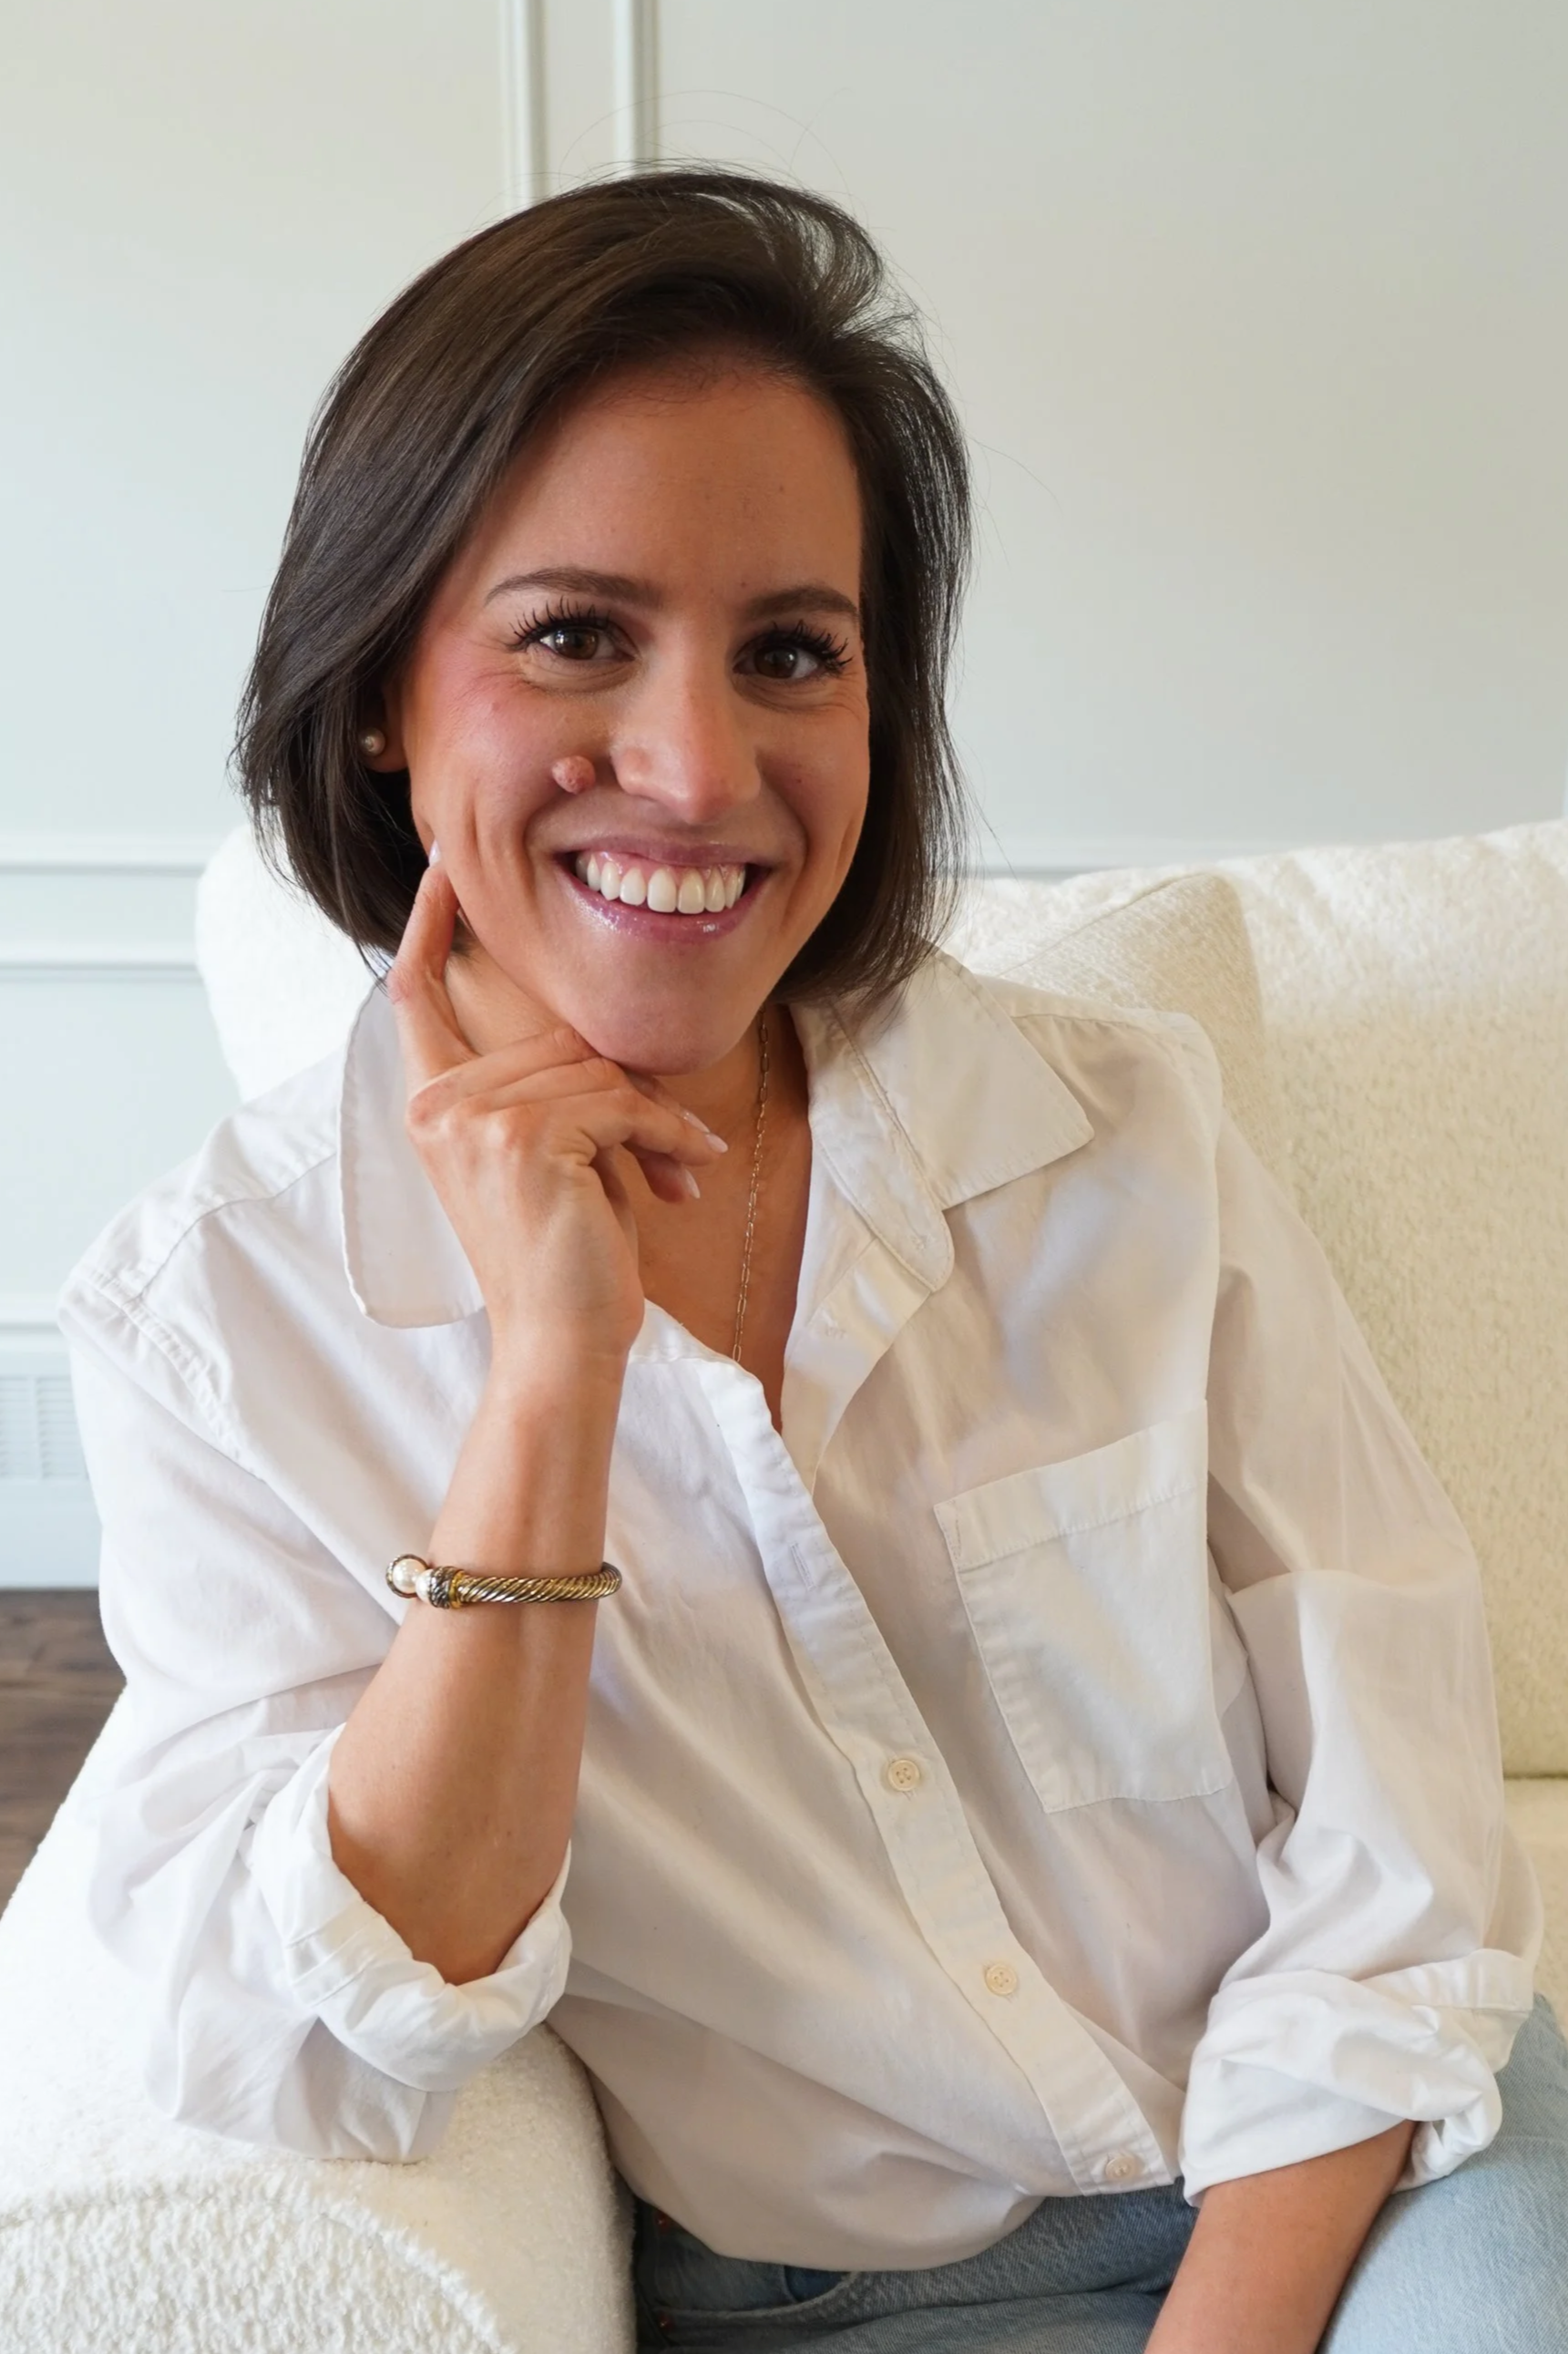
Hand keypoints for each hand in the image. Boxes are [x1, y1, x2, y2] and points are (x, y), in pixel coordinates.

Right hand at [386, 857, 724, 1375]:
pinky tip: (682, 1180)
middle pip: (556, 1039)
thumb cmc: (564, 1259)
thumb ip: (553, 1090)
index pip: (416, 996)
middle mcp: (438, 1106)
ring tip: (675, 1175)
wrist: (560, 1344)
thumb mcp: (551, 1158)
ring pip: (595, 1070)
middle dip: (628, 1092)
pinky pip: (619, 1104)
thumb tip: (606, 1047)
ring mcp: (475, 1119)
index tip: (444, 865)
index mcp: (432, 1106)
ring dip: (654, 1123)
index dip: (430, 926)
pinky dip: (665, 1139)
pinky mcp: (522, 1137)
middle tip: (669, 1151)